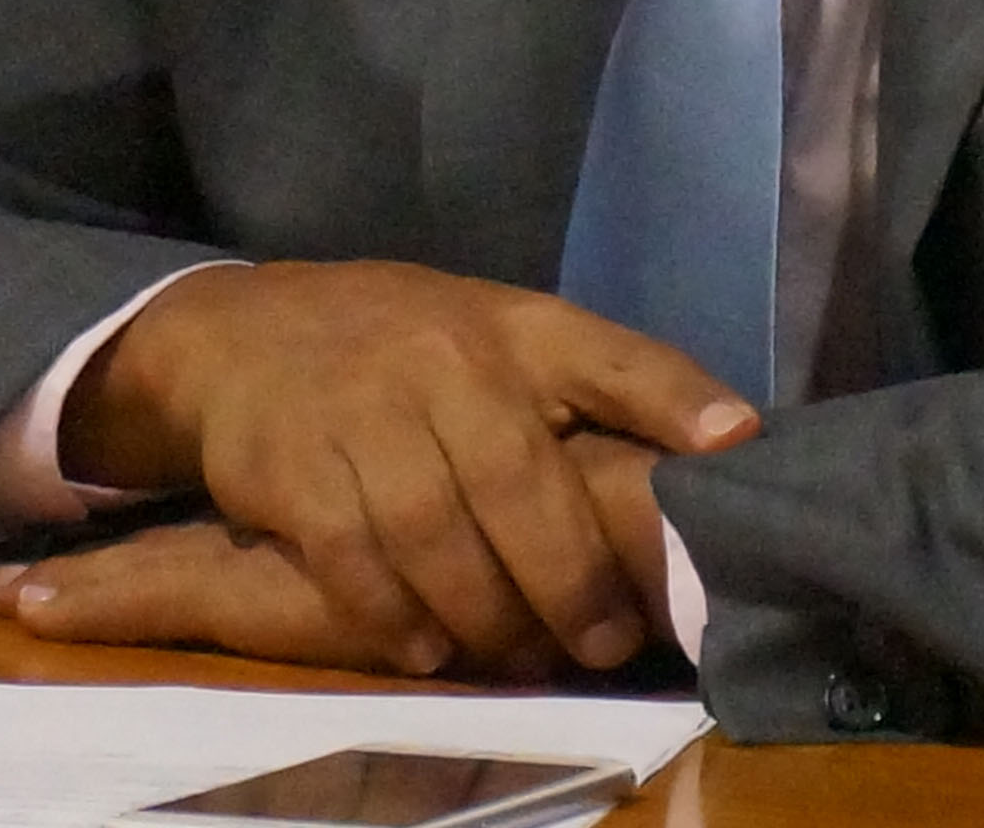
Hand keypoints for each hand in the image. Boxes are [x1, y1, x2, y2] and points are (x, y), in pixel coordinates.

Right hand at [62, 261, 753, 678]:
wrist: (246, 333)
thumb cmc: (410, 351)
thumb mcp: (509, 339)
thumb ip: (609, 388)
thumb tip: (736, 444)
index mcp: (517, 326)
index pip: (613, 354)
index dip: (678, 399)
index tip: (737, 445)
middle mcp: (445, 356)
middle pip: (521, 481)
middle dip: (571, 579)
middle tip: (603, 642)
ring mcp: (362, 405)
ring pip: (436, 532)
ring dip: (486, 613)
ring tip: (519, 657)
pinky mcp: (290, 463)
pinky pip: (353, 558)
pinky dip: (396, 617)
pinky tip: (429, 647)